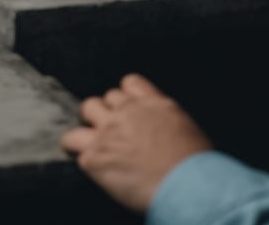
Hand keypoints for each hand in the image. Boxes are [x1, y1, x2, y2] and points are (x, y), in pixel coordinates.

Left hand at [61, 73, 213, 212]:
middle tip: (109, 132)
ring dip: (88, 123)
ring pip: (85, 110)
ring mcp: (108, 131)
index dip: (125, 97)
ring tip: (90, 142)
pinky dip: (80, 154)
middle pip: (104, 98)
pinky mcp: (94, 156)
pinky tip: (89, 165)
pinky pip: (74, 145)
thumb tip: (161, 131)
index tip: (126, 110)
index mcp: (154, 104)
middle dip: (104, 112)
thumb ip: (166, 121)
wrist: (185, 185)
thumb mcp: (187, 129)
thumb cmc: (194, 166)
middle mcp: (129, 112)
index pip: (130, 84)